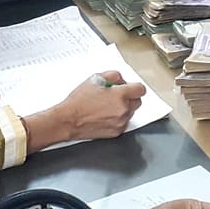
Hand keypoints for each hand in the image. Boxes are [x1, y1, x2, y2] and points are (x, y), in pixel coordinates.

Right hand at [26, 72, 145, 149]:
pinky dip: (118, 119)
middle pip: (137, 101)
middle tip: (116, 96)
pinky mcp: (116, 132)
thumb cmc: (79, 102)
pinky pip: (123, 123)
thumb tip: (121, 80)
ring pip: (130, 113)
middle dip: (129, 97)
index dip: (135, 87)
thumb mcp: (95, 79)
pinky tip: (105, 115)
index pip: (141, 89)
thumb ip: (113, 76)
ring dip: (123, 108)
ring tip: (107, 106)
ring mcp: (120, 123)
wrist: (68, 120)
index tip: (131, 87)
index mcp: (120, 95)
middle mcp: (123, 110)